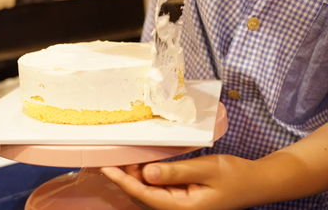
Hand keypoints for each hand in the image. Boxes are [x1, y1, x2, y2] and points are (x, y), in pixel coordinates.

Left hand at [102, 155, 260, 209]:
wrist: (254, 182)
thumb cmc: (233, 175)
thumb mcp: (205, 170)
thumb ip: (175, 172)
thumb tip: (145, 173)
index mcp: (182, 208)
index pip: (144, 195)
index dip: (123, 181)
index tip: (106, 168)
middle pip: (144, 194)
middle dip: (127, 177)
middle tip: (114, 155)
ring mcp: (180, 205)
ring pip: (150, 191)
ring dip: (137, 176)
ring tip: (126, 157)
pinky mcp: (183, 198)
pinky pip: (160, 188)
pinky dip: (150, 176)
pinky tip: (145, 164)